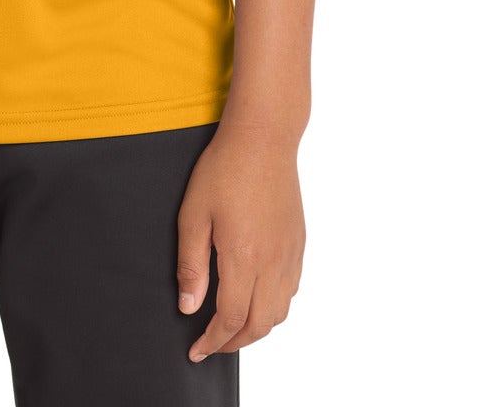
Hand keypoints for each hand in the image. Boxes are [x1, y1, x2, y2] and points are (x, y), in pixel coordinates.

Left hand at [176, 120, 304, 361]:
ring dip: (256, 328)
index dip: (212, 341)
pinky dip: (275, 307)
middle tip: (212, 344)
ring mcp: (290, 254)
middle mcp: (273, 263)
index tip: (196, 350)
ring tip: (233, 328)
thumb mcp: (194, 214)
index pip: (230, 319)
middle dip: (234, 342)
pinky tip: (257, 298)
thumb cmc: (225, 169)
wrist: (264, 138)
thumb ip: (191, 265)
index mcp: (244, 258)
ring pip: (279, 312)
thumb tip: (189, 307)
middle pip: (259, 325)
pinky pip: (291, 290)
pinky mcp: (299, 243)